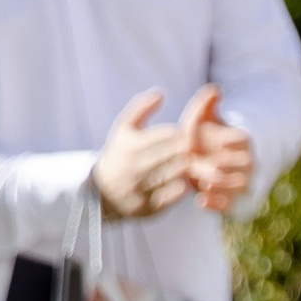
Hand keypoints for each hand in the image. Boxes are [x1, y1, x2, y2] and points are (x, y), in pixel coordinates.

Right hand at [92, 88, 191, 217]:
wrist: (102, 192)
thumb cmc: (119, 154)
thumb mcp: (123, 129)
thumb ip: (141, 109)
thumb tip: (160, 93)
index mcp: (130, 144)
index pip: (167, 134)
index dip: (181, 134)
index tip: (187, 135)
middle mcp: (134, 166)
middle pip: (176, 154)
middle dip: (189, 151)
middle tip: (199, 150)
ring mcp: (142, 188)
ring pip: (178, 174)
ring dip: (191, 169)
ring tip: (197, 165)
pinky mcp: (150, 207)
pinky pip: (176, 195)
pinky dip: (185, 187)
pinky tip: (187, 181)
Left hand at [177, 85, 253, 213]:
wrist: (203, 160)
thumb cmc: (202, 136)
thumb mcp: (201, 119)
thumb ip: (205, 104)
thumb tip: (214, 90)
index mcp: (241, 141)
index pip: (244, 140)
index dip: (233, 142)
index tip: (221, 142)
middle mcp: (247, 163)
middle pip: (246, 165)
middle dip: (229, 166)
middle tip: (212, 165)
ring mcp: (241, 182)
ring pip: (241, 186)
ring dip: (225, 186)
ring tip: (205, 183)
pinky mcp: (232, 201)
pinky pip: (231, 206)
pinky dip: (218, 205)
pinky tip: (200, 201)